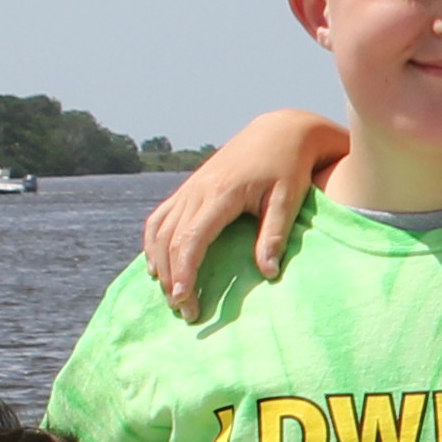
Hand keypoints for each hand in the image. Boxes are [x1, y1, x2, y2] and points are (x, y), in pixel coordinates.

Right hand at [140, 111, 350, 318]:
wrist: (279, 131)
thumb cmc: (288, 167)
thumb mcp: (288, 199)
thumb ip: (274, 235)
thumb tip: (267, 274)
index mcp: (221, 194)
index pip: (191, 239)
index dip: (184, 272)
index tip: (184, 301)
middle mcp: (197, 191)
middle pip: (169, 239)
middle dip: (171, 277)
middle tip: (184, 310)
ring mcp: (189, 188)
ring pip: (158, 229)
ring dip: (158, 264)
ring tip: (170, 295)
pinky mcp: (189, 188)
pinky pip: (160, 218)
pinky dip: (153, 243)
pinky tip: (157, 266)